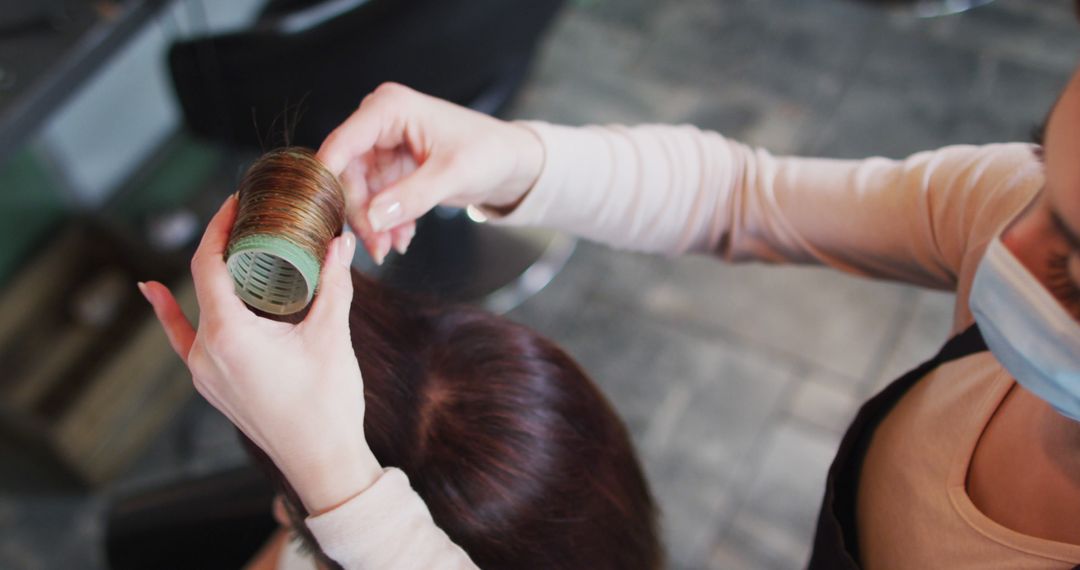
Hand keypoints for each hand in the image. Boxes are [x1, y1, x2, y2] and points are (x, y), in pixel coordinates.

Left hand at [141, 195, 381, 514]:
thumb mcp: (332, 335)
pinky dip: (170, 312)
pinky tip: (153, 290)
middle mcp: (205, 352)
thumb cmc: (327, 405)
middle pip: (203, 281)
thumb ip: (334, 284)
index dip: (219, 226)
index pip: (210, 263)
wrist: (322, 461)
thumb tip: (340, 241)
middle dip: (224, 245)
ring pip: (198, 307)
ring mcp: (203, 371)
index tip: (237, 201)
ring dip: (214, 275)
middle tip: (250, 218)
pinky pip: (182, 339)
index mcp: (229, 335)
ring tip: (233, 246)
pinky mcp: (210, 384)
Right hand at [317, 82, 543, 262]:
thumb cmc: (489, 153)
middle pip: (347, 172)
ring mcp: (383, 147)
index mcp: (389, 108)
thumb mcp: (452, 175)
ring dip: (373, 223)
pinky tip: (402, 239)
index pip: (342, 144)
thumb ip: (412, 196)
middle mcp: (379, 123)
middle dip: (360, 213)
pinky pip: (375, 199)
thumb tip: (373, 218)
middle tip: (377, 248)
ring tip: (391, 248)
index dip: (329, 180)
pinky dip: (385, 222)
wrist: (510, 163)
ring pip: (359, 191)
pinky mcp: (390, 168)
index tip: (324, 216)